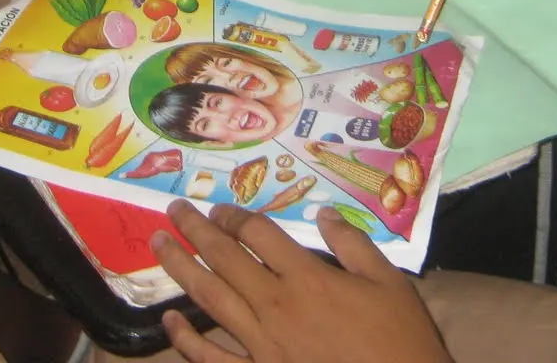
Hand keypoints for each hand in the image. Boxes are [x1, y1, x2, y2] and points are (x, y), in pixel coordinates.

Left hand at [151, 200, 452, 362]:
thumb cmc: (398, 339)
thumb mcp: (390, 282)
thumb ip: (354, 245)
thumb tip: (325, 214)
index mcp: (307, 277)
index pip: (259, 235)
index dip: (236, 216)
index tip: (220, 208)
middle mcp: (275, 305)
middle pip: (225, 257)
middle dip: (196, 229)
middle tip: (174, 209)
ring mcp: (261, 344)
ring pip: (210, 298)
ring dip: (180, 268)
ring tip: (158, 244)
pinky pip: (212, 357)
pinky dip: (187, 340)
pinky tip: (171, 321)